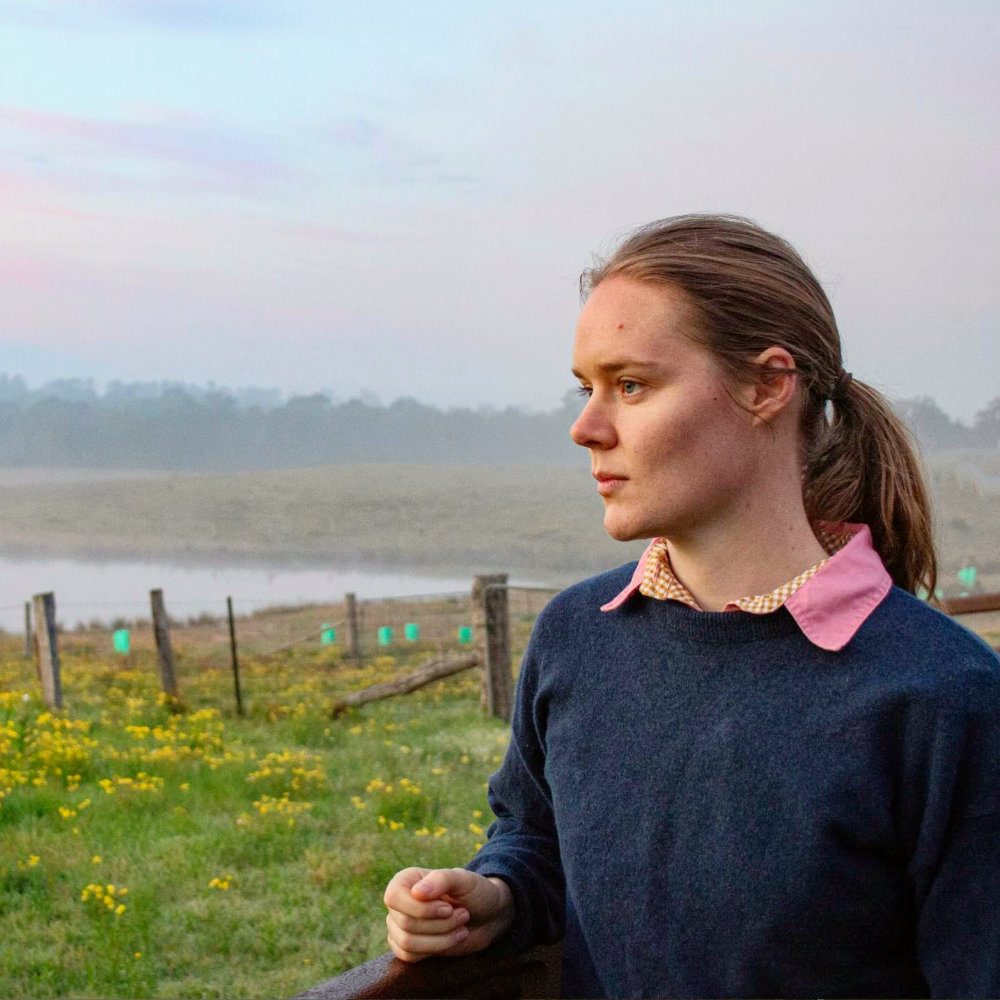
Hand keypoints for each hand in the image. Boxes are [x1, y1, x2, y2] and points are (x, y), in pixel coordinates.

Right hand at [384, 866, 514, 962]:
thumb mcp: (464, 880)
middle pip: (405, 923)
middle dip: (440, 924)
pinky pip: (409, 956)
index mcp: (406, 880)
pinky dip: (436, 949)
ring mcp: (401, 925)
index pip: (394, 898)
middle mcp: (399, 902)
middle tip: (463, 915)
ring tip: (461, 926)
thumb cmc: (475, 892)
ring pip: (407, 943)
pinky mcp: (409, 946)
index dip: (421, 909)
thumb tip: (416, 892)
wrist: (487, 916)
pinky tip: (453, 938)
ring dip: (441, 939)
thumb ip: (441, 880)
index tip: (448, 908)